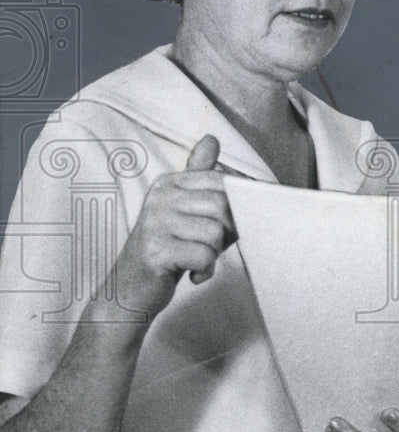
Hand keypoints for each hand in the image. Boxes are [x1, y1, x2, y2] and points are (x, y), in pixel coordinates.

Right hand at [111, 135, 233, 316]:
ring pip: (216, 233)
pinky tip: (192, 274)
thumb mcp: (183, 209)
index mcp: (169, 183)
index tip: (226, 225)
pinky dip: (205, 270)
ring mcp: (155, 223)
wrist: (129, 292)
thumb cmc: (166, 249)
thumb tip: (211, 140)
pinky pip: (204, 256)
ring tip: (197, 259)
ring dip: (215, 254)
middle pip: (223, 206)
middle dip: (227, 232)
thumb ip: (198, 176)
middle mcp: (160, 198)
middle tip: (211, 247)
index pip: (223, 182)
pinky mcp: (155, 251)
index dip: (236, 206)